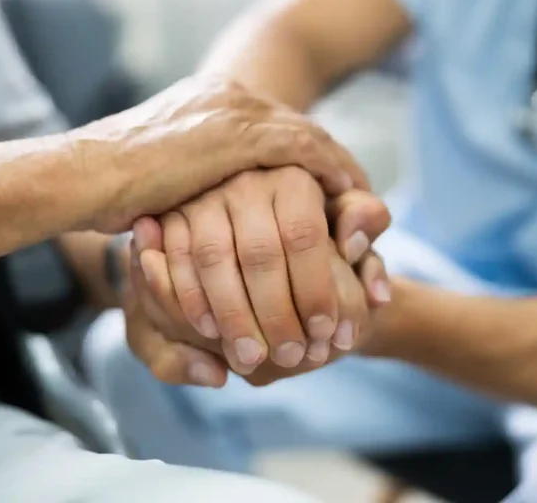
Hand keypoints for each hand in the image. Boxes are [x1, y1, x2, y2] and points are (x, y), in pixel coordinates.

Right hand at [67, 75, 367, 233]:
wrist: (82, 176)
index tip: (326, 185)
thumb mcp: (162, 179)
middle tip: (358, 192)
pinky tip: (348, 193)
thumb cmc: (108, 188)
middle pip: (298, 128)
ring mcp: (232, 110)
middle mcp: (225, 96)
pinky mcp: (236, 133)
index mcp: (207, 101)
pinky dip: (330, 171)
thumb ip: (193, 184)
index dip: (304, 157)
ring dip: (339, 169)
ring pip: (308, 136)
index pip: (273, 126)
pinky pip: (303, 150)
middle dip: (331, 161)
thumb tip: (201, 211)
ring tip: (361, 200)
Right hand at [136, 168, 390, 374]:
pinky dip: (191, 300)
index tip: (326, 332)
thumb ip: (365, 224)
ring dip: (232, 315)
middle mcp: (246, 178)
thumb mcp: (348, 215)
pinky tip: (211, 333)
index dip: (315, 289)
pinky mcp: (171, 213)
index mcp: (293, 177)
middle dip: (274, 314)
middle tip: (290, 358)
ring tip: (252, 359)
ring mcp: (204, 194)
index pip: (304, 236)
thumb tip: (353, 244)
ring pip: (214, 259)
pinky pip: (177, 260)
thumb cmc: (316, 218)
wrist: (261, 203)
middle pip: (259, 253)